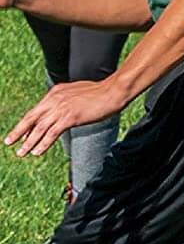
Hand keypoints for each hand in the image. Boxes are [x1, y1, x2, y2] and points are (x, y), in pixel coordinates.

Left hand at [7, 79, 125, 157]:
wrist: (113, 91)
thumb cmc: (102, 93)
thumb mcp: (79, 93)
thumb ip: (68, 99)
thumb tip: (66, 108)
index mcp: (55, 93)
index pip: (37, 111)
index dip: (27, 124)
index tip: (20, 134)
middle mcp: (54, 100)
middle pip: (31, 118)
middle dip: (18, 132)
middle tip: (8, 142)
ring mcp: (61, 109)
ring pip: (40, 128)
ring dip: (28, 142)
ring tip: (21, 152)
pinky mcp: (70, 117)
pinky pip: (52, 133)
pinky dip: (43, 143)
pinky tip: (37, 152)